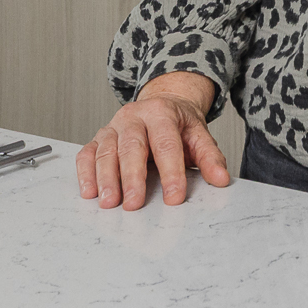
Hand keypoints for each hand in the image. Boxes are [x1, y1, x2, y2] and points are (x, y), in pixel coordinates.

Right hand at [75, 72, 229, 209]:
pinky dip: (85, 173)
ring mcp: (113, 126)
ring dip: (106, 179)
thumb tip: (221, 179)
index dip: (171, 172)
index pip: (166, 144)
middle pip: (131, 146)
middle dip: (133, 177)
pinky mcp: (99, 138)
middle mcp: (134, 116)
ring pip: (106, 151)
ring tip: (109, 203)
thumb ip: (210, 157)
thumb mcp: (199, 135)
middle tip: (134, 204)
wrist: (163, 103)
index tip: (174, 197)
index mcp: (162, 113)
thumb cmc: (179, 125)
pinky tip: (90, 192)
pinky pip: (87, 153)